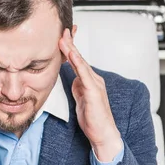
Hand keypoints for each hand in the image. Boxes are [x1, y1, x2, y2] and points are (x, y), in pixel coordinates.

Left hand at [59, 29, 121, 162]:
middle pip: (79, 58)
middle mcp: (93, 79)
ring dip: (71, 49)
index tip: (62, 35)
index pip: (77, 61)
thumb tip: (72, 79)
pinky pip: (84, 74)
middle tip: (62, 29)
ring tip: (63, 38)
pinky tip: (72, 55)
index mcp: (89, 81)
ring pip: (81, 63)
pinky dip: (77, 63)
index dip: (69, 47)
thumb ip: (77, 88)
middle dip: (70, 43)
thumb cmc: (93, 119)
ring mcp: (95, 84)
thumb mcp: (80, 99)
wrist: (103, 134)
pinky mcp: (94, 92)